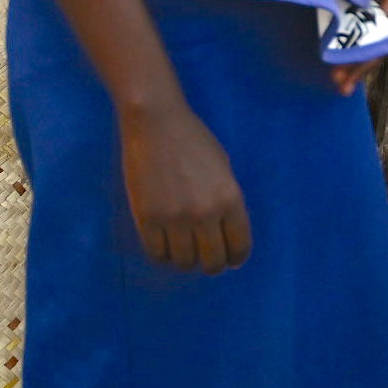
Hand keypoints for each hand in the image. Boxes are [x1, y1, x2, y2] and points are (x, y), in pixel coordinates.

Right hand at [119, 101, 251, 272]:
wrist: (157, 124)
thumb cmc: (195, 142)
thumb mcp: (224, 169)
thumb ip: (227, 202)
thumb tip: (227, 236)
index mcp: (230, 198)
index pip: (239, 246)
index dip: (236, 258)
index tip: (231, 261)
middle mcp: (206, 213)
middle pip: (212, 261)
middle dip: (213, 264)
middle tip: (206, 257)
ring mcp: (175, 218)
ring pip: (184, 262)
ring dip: (186, 260)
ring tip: (184, 248)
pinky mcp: (147, 219)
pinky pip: (157, 255)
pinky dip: (163, 255)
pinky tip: (165, 244)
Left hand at [328, 0, 387, 94]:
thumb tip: (360, 7)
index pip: (383, 29)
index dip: (363, 50)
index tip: (343, 66)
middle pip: (383, 42)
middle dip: (362, 64)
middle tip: (340, 85)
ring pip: (379, 42)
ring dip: (361, 62)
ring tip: (342, 83)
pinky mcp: (385, 7)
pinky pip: (374, 33)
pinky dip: (361, 49)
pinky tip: (348, 64)